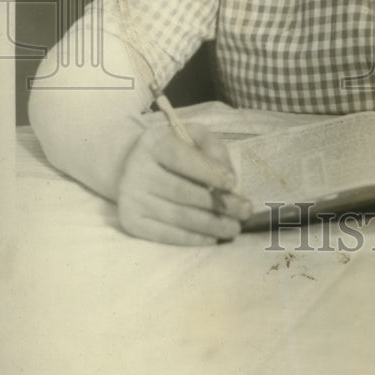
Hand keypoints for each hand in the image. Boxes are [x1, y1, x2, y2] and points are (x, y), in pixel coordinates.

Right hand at [118, 123, 251, 243]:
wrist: (129, 165)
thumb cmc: (172, 149)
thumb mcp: (192, 137)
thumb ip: (214, 149)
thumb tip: (230, 180)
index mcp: (152, 143)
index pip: (180, 158)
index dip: (207, 171)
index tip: (232, 183)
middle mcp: (135, 170)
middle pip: (181, 191)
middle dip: (218, 204)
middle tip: (245, 211)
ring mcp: (130, 198)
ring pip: (177, 216)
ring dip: (210, 225)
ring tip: (234, 228)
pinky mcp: (130, 221)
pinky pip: (165, 235)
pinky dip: (191, 238)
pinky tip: (212, 238)